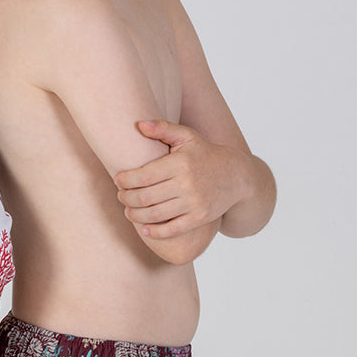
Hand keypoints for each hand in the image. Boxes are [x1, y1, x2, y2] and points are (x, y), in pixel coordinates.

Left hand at [115, 119, 245, 239]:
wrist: (238, 176)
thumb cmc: (206, 154)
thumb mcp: (187, 137)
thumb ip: (163, 128)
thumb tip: (139, 124)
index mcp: (180, 163)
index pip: (143, 175)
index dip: (125, 180)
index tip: (118, 180)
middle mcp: (187, 184)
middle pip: (145, 197)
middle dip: (126, 198)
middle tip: (120, 196)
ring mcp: (194, 203)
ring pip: (155, 214)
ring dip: (136, 215)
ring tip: (128, 211)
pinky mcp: (200, 218)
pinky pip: (173, 229)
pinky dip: (156, 232)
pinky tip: (145, 230)